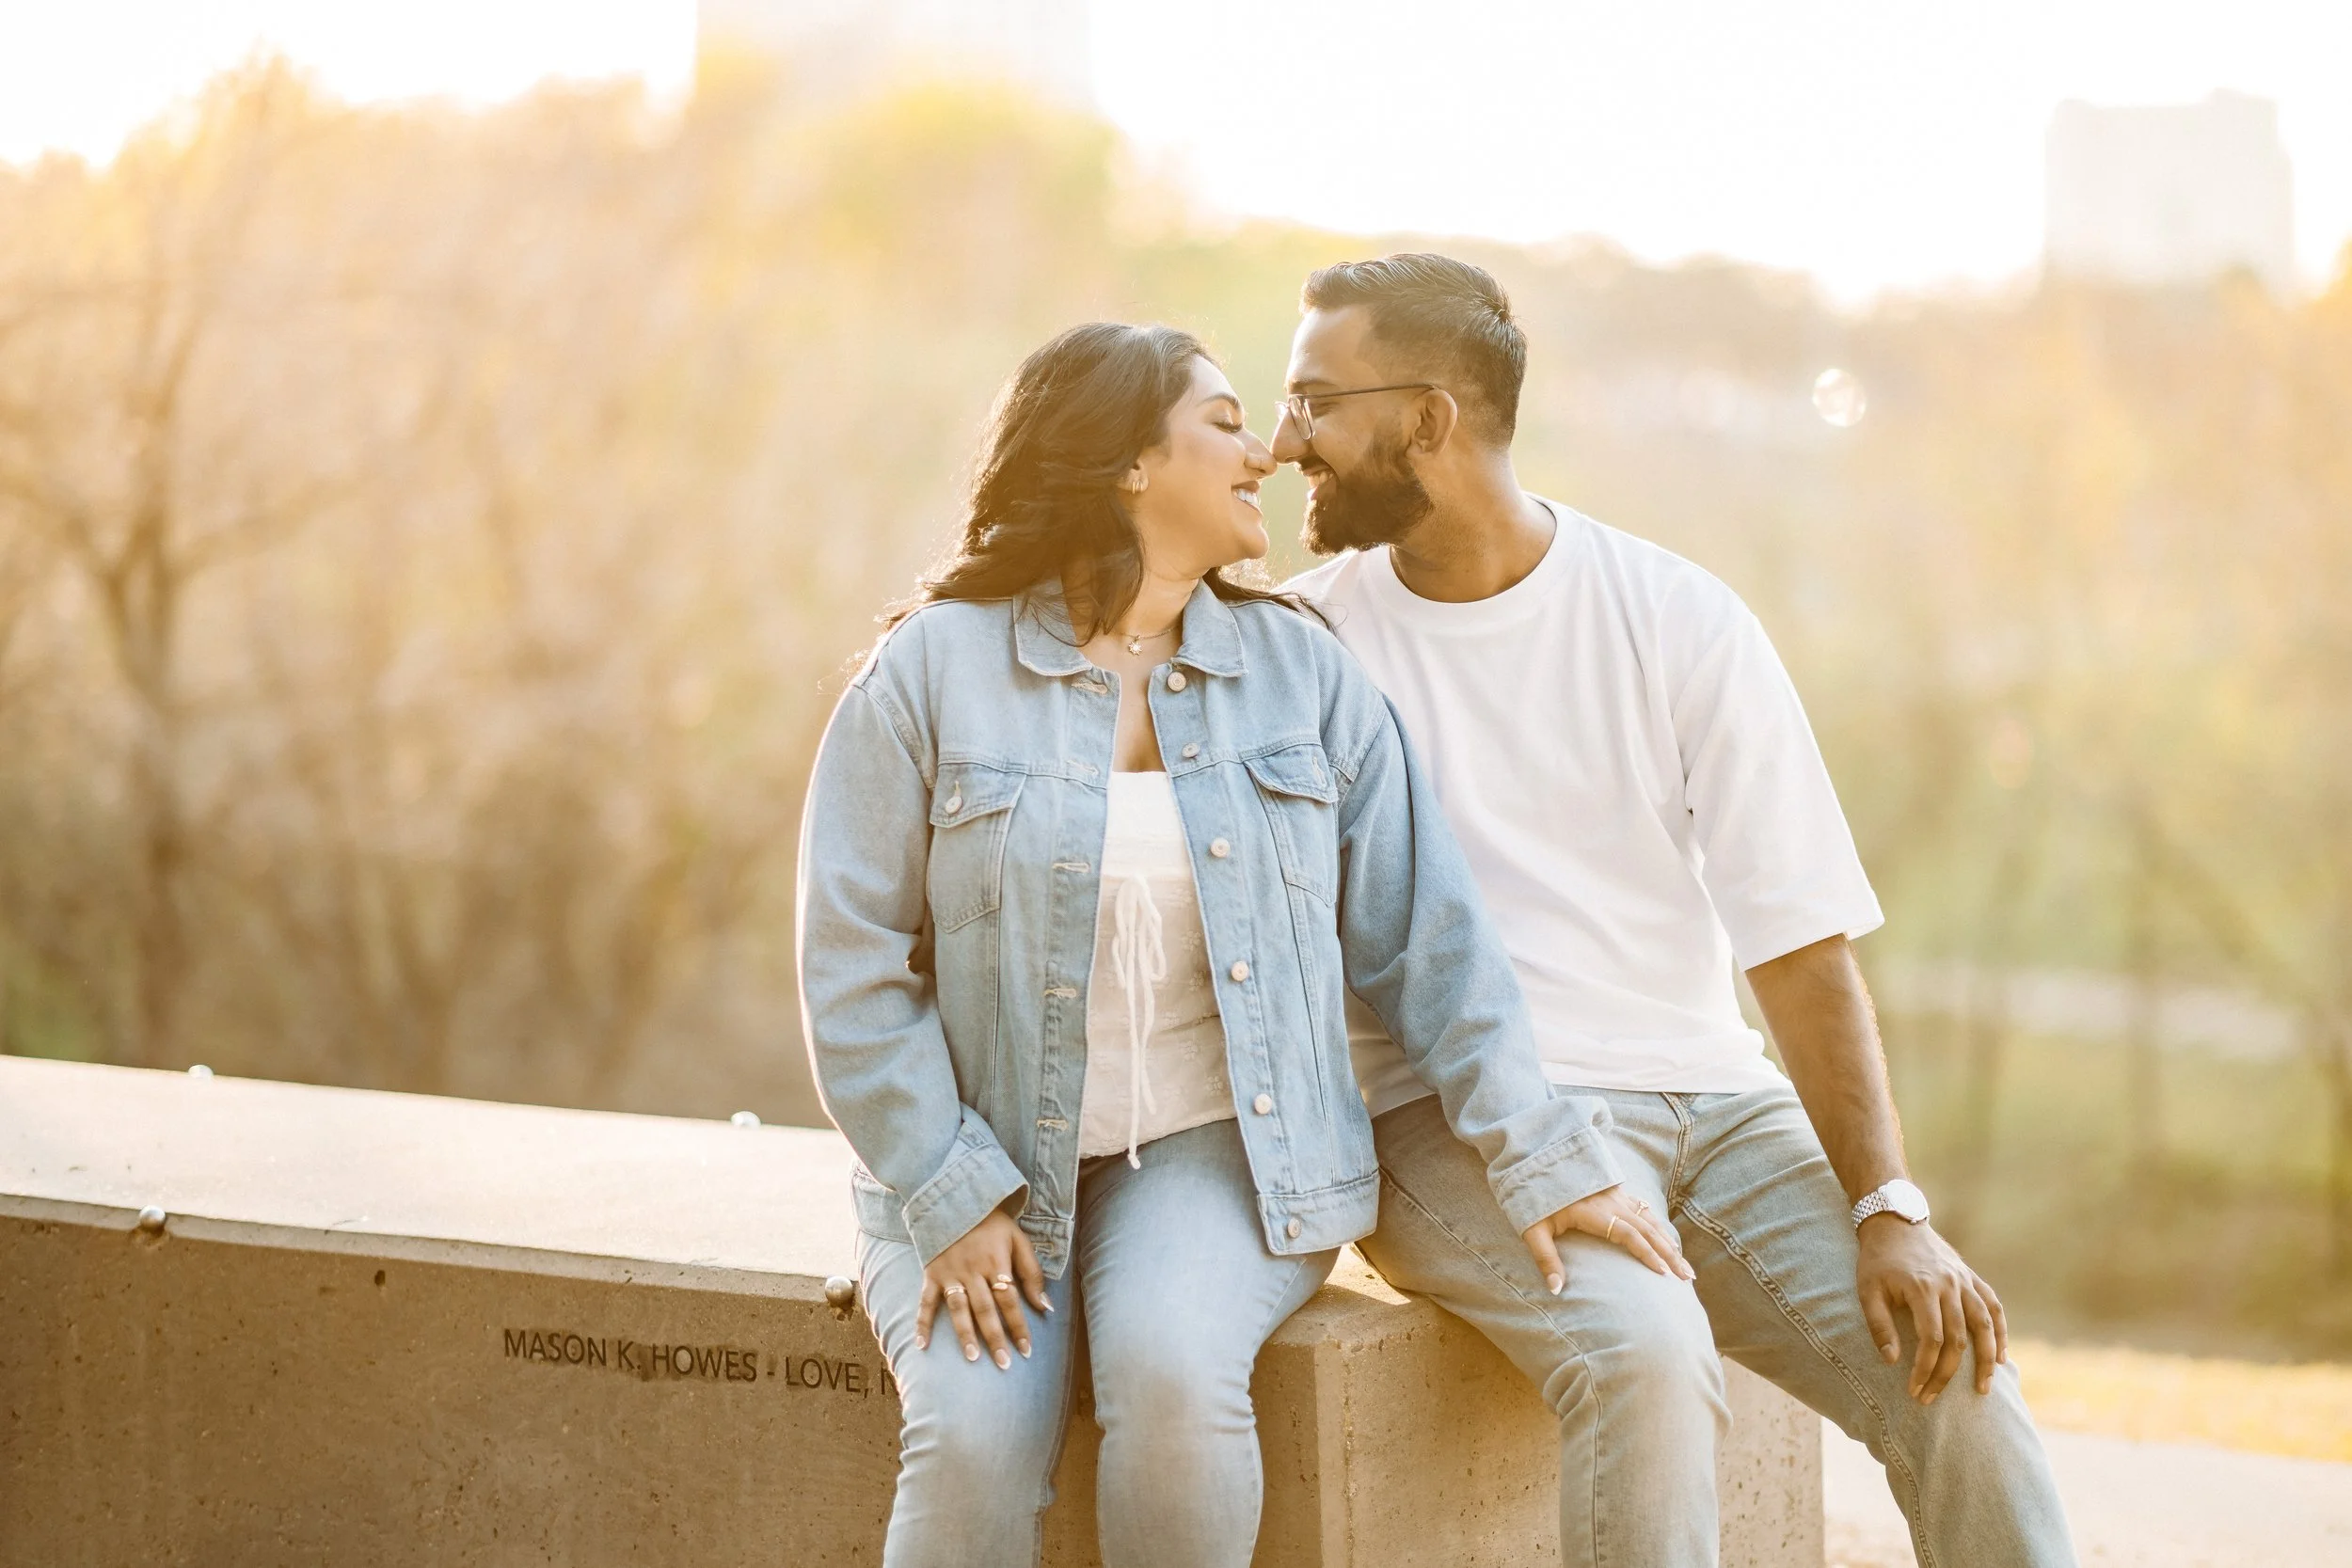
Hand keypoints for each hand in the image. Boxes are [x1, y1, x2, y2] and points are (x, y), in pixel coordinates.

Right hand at [916, 1209, 1050, 1369]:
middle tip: (1004, 1364)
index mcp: (996, 1263)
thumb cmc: (992, 1222)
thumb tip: (1045, 1307)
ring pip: (959, 1309)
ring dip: (965, 1334)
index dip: (1019, 1326)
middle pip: (986, 1310)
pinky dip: (922, 1323)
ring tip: (973, 1357)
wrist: (955, 1197)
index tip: (1026, 1351)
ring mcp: (950, 1274)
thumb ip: (1032, 1272)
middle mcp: (973, 1271)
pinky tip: (921, 1345)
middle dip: (996, 1338)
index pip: (1010, 1301)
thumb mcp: (1018, 1239)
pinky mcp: (931, 1274)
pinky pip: (925, 1301)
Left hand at [1521, 1183, 1694, 1294]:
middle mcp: (1612, 1202)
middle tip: (1688, 1278)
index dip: (1646, 1253)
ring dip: (1670, 1244)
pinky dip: (1661, 1229)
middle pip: (1648, 1229)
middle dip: (1670, 1255)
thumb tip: (1556, 1289)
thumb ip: (1545, 1258)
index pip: (1628, 1234)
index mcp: (1594, 1211)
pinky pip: (1646, 1212)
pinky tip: (1670, 1244)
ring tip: (1686, 1267)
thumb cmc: (1533, 1198)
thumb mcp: (1533, 1228)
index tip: (1663, 1273)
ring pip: (1651, 1221)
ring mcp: (1617, 1195)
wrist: (1538, 1160)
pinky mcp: (1618, 1192)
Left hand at [1856, 1216, 2006, 1401]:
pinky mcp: (1971, 1277)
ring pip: (1985, 1324)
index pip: (1931, 1339)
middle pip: (1958, 1338)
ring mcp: (1964, 1280)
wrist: (1895, 1222)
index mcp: (1922, 1288)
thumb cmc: (1877, 1260)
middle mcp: (1949, 1285)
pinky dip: (2001, 1332)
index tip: (1915, 1390)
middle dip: (1948, 1373)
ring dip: (1987, 1358)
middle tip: (1935, 1398)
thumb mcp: (1867, 1290)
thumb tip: (1893, 1361)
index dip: (1925, 1369)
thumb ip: (1879, 1326)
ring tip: (1983, 1388)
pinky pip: (1993, 1306)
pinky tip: (2001, 1356)